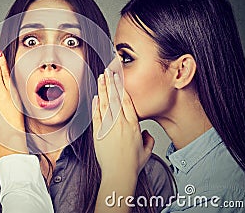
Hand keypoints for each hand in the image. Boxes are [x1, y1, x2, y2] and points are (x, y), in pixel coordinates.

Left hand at [93, 68, 153, 212]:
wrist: (118, 174)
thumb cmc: (131, 165)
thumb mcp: (146, 151)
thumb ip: (148, 140)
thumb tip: (146, 134)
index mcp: (133, 125)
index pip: (127, 101)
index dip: (122, 87)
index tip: (120, 78)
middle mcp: (120, 124)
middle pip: (115, 98)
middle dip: (111, 83)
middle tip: (108, 71)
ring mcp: (108, 128)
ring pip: (105, 104)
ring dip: (103, 89)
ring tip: (101, 78)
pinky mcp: (98, 133)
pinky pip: (97, 116)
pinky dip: (96, 105)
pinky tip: (96, 97)